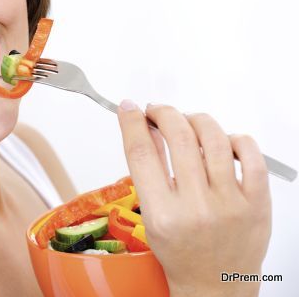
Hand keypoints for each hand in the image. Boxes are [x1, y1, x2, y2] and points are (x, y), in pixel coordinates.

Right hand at [116, 101, 271, 296]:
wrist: (214, 287)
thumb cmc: (180, 253)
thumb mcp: (152, 217)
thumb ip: (148, 174)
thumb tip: (146, 129)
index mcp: (161, 214)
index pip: (141, 152)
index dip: (131, 122)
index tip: (129, 108)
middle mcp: (195, 207)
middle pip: (178, 136)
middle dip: (163, 113)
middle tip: (157, 112)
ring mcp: (230, 204)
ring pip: (214, 137)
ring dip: (195, 119)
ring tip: (188, 123)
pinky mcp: (258, 203)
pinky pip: (250, 154)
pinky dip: (235, 139)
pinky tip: (223, 142)